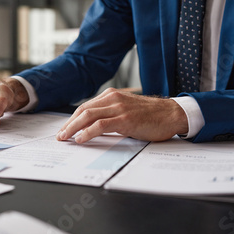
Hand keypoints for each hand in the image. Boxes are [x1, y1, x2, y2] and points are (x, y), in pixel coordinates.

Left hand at [55, 88, 187, 142]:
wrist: (172, 113)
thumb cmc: (151, 114)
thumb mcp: (126, 110)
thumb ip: (110, 114)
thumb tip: (92, 128)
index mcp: (112, 95)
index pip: (85, 107)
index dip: (72, 119)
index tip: (65, 129)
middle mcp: (113, 99)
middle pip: (83, 111)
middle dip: (69, 124)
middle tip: (60, 135)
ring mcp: (119, 108)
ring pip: (88, 116)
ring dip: (73, 128)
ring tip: (66, 138)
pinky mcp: (125, 119)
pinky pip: (100, 125)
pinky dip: (87, 132)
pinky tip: (81, 138)